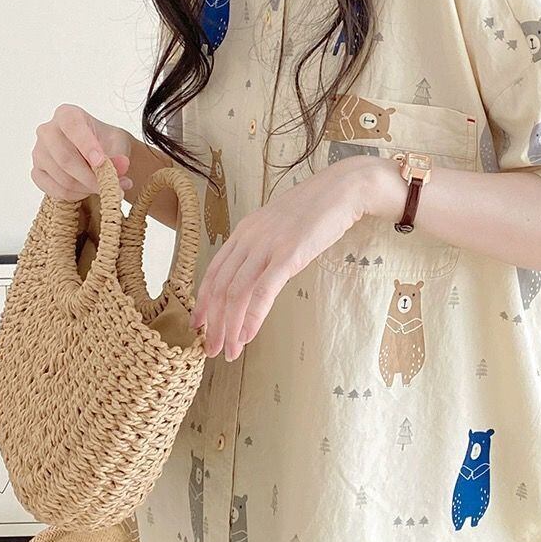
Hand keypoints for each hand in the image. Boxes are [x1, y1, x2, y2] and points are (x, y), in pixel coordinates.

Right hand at [30, 103, 133, 200]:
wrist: (98, 155)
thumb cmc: (106, 144)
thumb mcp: (118, 145)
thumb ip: (118, 155)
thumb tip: (121, 166)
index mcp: (67, 114)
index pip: (72, 126)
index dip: (86, 145)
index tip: (101, 162)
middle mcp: (47, 131)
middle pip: (66, 159)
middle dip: (91, 178)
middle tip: (111, 186)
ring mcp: (39, 153)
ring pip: (63, 179)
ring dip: (87, 188)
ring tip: (103, 187)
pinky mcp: (37, 172)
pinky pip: (56, 191)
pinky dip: (76, 195)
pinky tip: (87, 190)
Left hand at [189, 157, 374, 360]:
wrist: (341, 190)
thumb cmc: (314, 211)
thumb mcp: (278, 228)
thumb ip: (263, 249)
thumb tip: (257, 275)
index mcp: (243, 232)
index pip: (213, 272)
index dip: (203, 302)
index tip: (199, 325)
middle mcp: (248, 239)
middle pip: (220, 287)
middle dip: (213, 323)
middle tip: (212, 349)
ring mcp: (267, 246)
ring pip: (237, 293)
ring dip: (230, 327)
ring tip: (230, 351)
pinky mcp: (288, 254)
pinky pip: (263, 290)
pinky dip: (252, 317)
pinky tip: (248, 335)